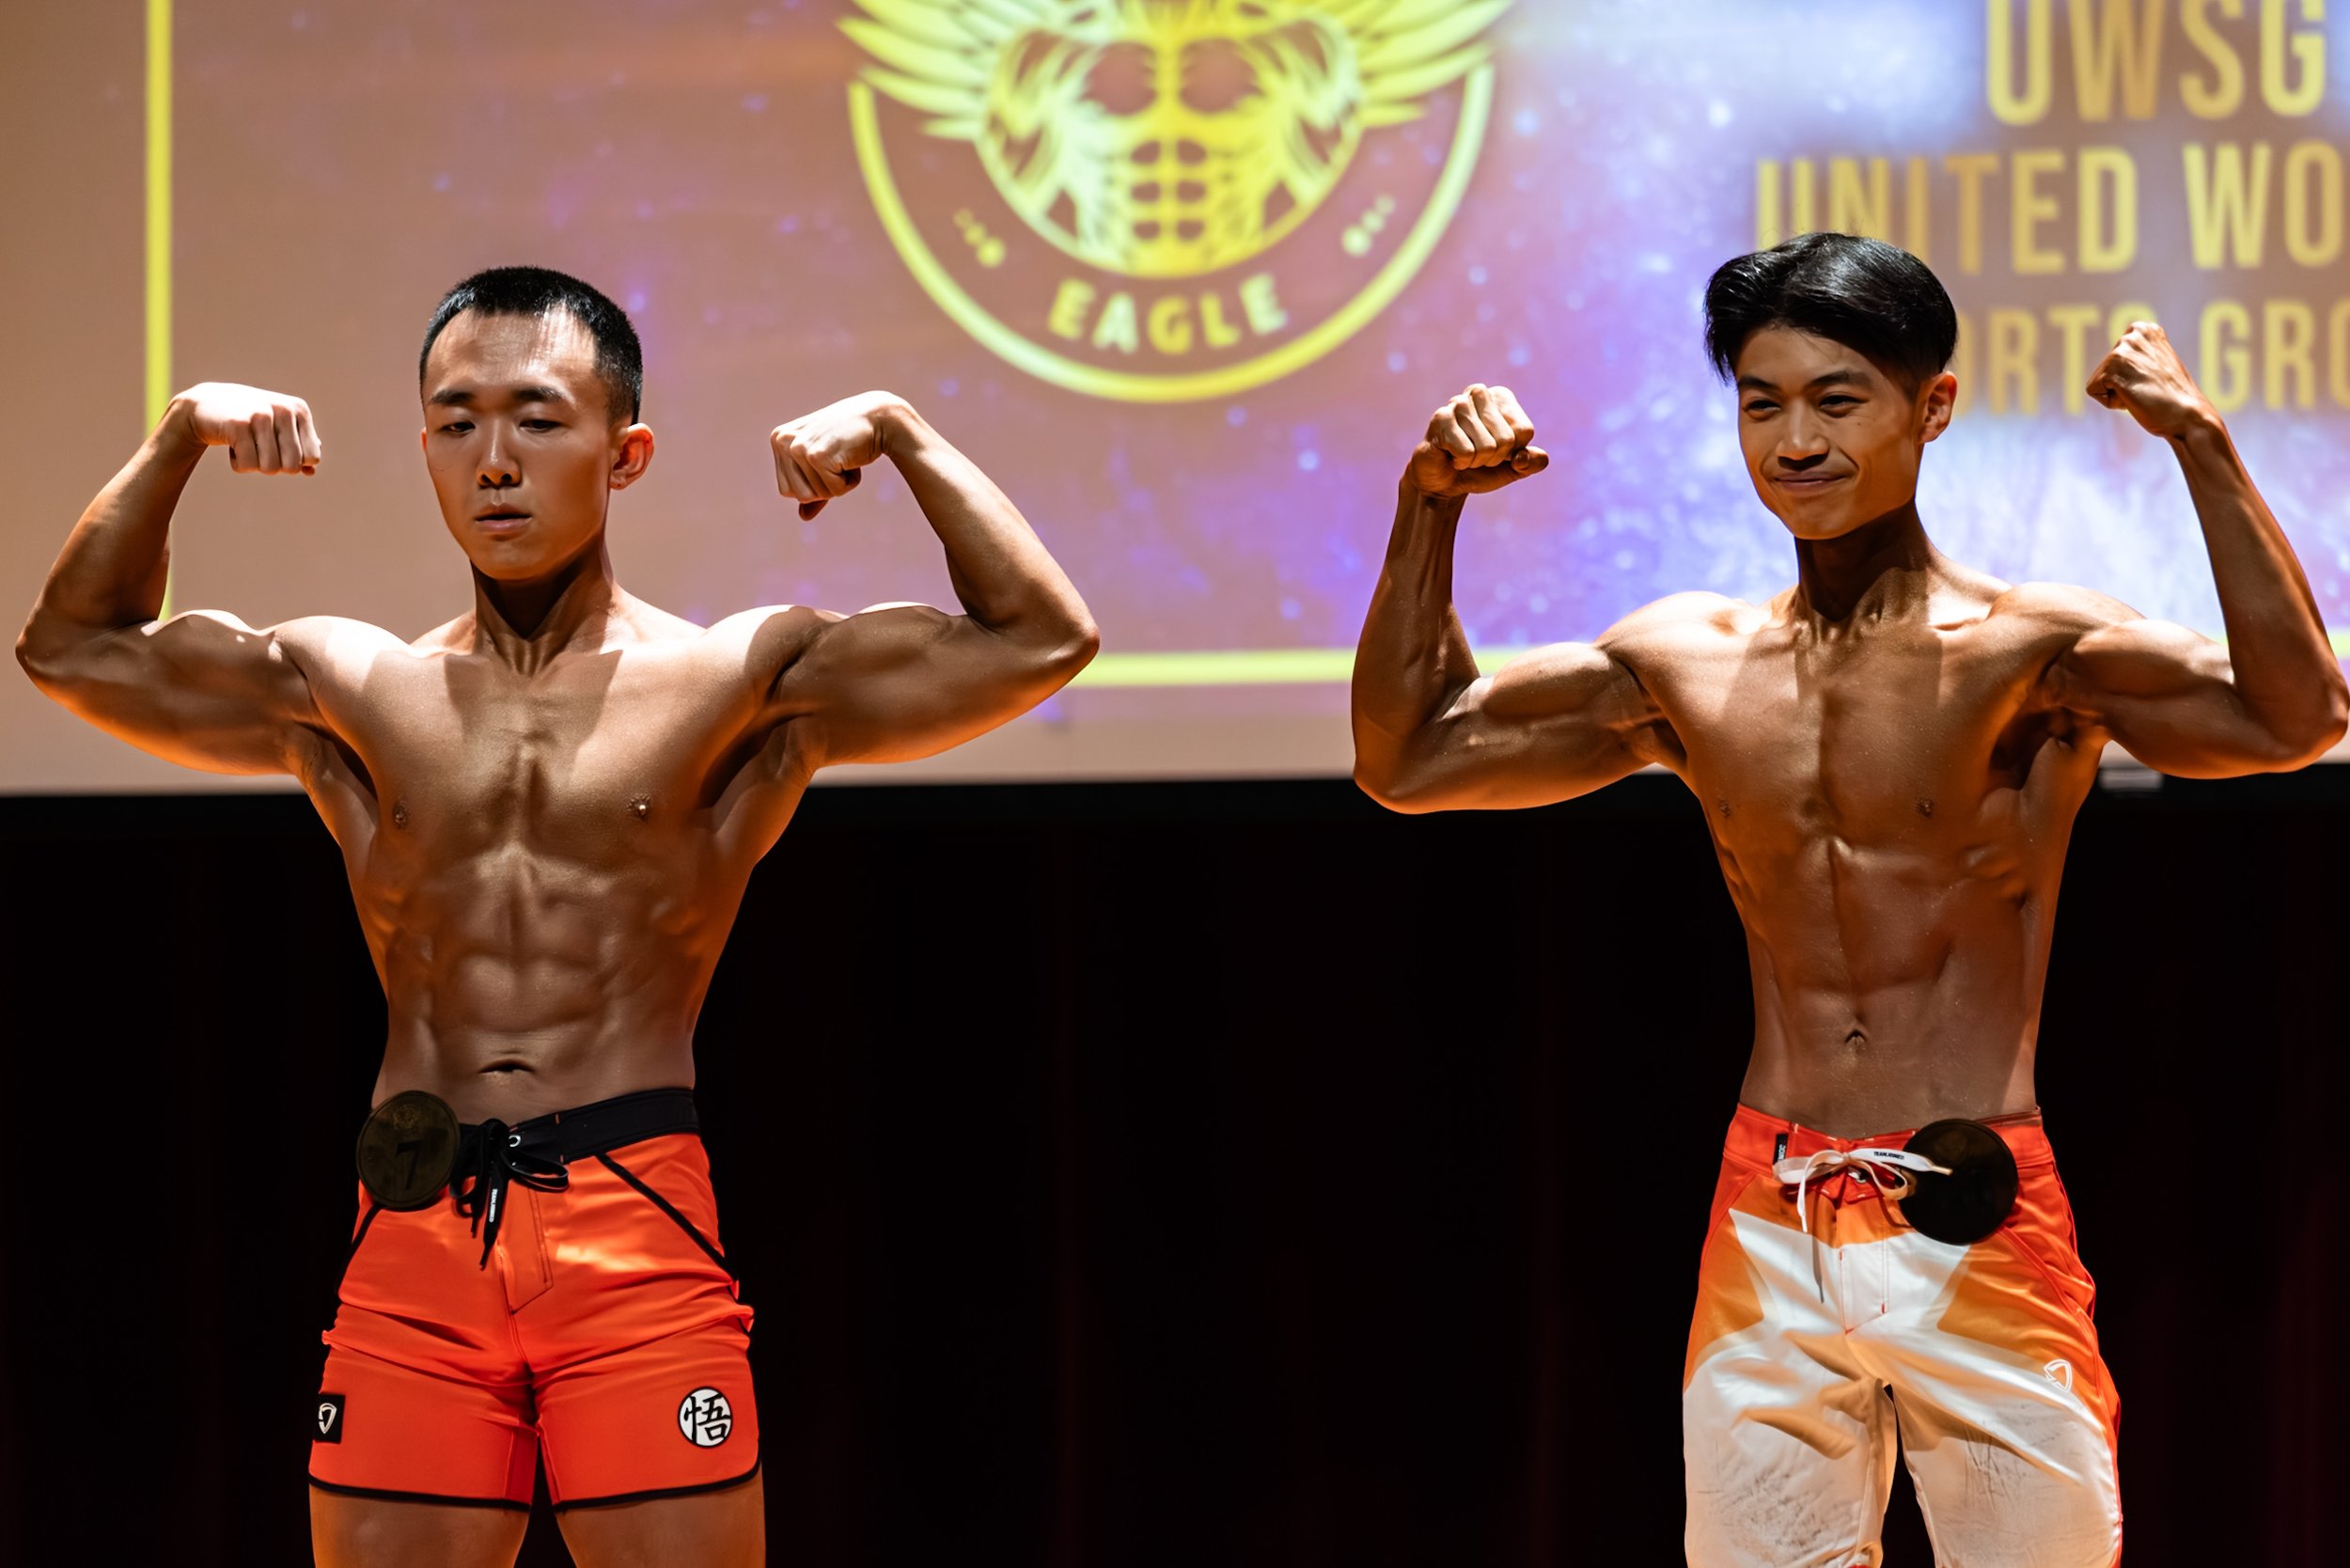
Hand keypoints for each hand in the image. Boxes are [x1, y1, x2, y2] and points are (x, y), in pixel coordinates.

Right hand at [174, 383, 322, 474]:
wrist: (206, 404)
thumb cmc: (250, 420)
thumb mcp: (279, 428)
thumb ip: (300, 446)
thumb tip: (310, 470)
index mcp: (299, 410)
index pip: (313, 458)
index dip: (294, 462)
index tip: (278, 448)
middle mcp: (283, 410)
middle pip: (292, 466)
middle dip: (274, 466)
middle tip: (259, 450)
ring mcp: (261, 415)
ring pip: (270, 468)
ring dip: (255, 465)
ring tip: (245, 445)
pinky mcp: (238, 425)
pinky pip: (247, 465)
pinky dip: (239, 464)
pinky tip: (232, 446)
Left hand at [771, 391, 906, 519]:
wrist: (878, 417)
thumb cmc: (850, 438)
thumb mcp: (825, 460)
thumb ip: (812, 487)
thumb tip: (802, 517)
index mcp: (778, 439)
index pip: (786, 490)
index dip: (812, 485)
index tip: (827, 460)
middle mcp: (782, 441)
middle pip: (799, 495)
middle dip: (824, 487)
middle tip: (837, 460)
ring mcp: (798, 448)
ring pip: (814, 495)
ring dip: (837, 484)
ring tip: (845, 458)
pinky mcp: (816, 456)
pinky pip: (834, 492)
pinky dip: (849, 482)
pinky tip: (852, 458)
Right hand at [1404, 383, 1549, 498]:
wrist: (1443, 482)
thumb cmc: (1479, 469)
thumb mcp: (1513, 468)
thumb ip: (1532, 462)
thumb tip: (1525, 457)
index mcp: (1502, 396)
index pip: (1524, 432)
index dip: (1512, 451)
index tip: (1495, 450)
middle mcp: (1480, 392)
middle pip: (1507, 440)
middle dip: (1493, 458)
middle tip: (1476, 455)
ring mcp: (1458, 403)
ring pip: (1487, 448)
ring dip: (1475, 461)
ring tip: (1462, 454)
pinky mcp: (1440, 418)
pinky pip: (1467, 453)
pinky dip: (1460, 462)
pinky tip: (1449, 454)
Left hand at [2086, 323, 2219, 439]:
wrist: (2186, 415)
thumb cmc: (2173, 397)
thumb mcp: (2157, 364)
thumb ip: (2140, 356)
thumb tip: (2123, 360)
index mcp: (2145, 330)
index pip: (2114, 359)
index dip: (2129, 377)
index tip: (2152, 380)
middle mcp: (2134, 334)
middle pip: (2104, 369)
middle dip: (2121, 384)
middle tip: (2149, 389)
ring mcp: (2122, 350)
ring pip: (2098, 381)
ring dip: (2117, 393)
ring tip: (2144, 393)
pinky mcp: (2112, 368)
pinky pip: (2094, 391)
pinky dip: (2111, 402)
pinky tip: (2135, 399)